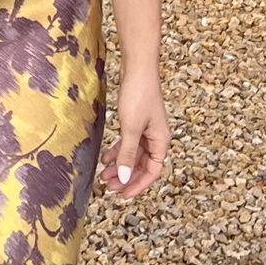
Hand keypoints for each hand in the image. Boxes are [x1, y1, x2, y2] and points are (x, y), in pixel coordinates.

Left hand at [100, 69, 168, 198]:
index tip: (122, 195)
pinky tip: (105, 159)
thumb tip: (125, 179)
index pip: (152, 172)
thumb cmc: (138, 95)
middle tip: (108, 188)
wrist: (138, 68)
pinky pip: (129, 144)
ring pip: (134, 156)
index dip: (137, 185)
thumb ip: (127, 154)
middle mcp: (157, 138)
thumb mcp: (131, 128)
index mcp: (161, 141)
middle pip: (142, 166)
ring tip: (104, 176)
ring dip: (120, 166)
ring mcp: (147, 130)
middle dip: (126, 178)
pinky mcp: (137, 122)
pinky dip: (118, 152)